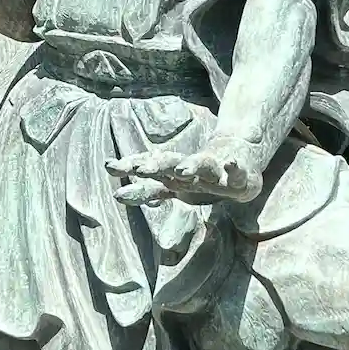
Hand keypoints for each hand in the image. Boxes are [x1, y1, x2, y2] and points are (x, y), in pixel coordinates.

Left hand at [106, 137, 261, 206]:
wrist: (239, 155)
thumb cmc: (200, 175)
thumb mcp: (173, 186)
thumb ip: (147, 191)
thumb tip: (116, 194)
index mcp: (175, 170)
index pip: (149, 165)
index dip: (130, 166)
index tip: (110, 167)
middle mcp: (191, 166)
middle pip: (170, 162)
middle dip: (156, 166)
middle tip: (140, 170)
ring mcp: (215, 169)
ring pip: (202, 164)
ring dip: (191, 166)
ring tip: (182, 170)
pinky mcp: (238, 176)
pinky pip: (236, 172)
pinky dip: (233, 168)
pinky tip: (231, 164)